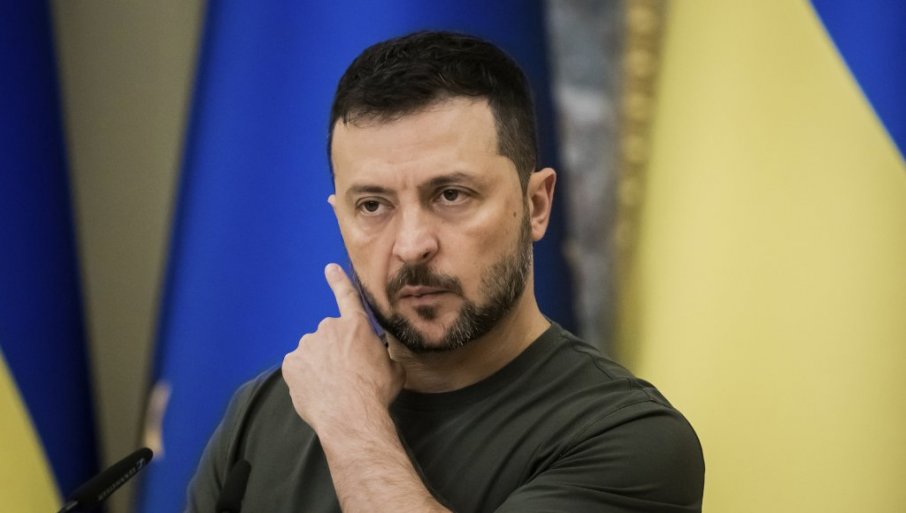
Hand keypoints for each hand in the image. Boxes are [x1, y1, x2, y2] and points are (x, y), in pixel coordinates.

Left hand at [282, 263, 403, 432]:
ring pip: (312, 353)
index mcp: (356, 326)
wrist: (351, 414)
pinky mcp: (291, 363)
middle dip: (334, 352)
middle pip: (329, 337)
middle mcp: (329, 328)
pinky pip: (297, 368)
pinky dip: (305, 377)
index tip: (330, 268)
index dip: (339, 281)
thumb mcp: (393, 370)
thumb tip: (380, 357)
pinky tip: (316, 391)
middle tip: (344, 375)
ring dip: (319, 365)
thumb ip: (382, 355)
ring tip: (331, 388)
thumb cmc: (376, 392)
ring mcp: (307, 344)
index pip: (347, 297)